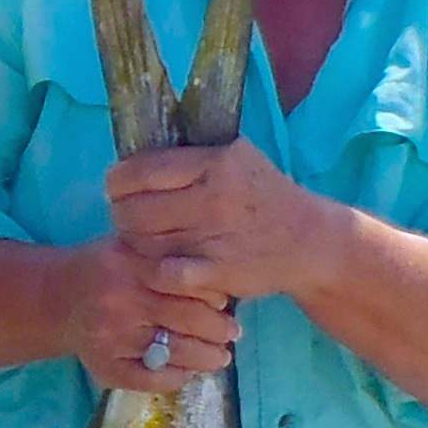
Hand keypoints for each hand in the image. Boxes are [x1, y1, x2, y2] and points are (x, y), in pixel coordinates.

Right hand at [48, 236, 242, 393]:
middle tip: (233, 333)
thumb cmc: (103, 268)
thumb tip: (222, 278)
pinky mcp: (104, 367)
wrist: (52, 298)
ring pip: (174, 353)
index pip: (187, 282)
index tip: (225, 301)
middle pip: (187, 318)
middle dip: (219, 329)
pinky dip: (175, 378)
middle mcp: (119, 301)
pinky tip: (186, 371)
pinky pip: (150, 379)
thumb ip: (168, 255)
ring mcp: (111, 338)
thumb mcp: (130, 246)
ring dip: (206, 358)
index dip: (214, 294)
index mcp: (128, 265)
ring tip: (219, 357)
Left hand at [102, 139, 339, 306]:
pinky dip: (155, 271)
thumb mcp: (237, 157)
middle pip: (133, 210)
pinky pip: (165, 274)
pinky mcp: (219, 273)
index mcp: (216, 162)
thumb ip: (192, 154)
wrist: (310, 242)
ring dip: (135, 243)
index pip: (140, 170)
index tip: (117, 186)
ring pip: (143, 242)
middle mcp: (214, 198)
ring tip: (144, 238)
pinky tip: (161, 265)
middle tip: (128, 216)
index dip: (118, 181)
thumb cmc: (264, 195)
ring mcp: (216, 237)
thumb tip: (135, 153)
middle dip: (122, 214)